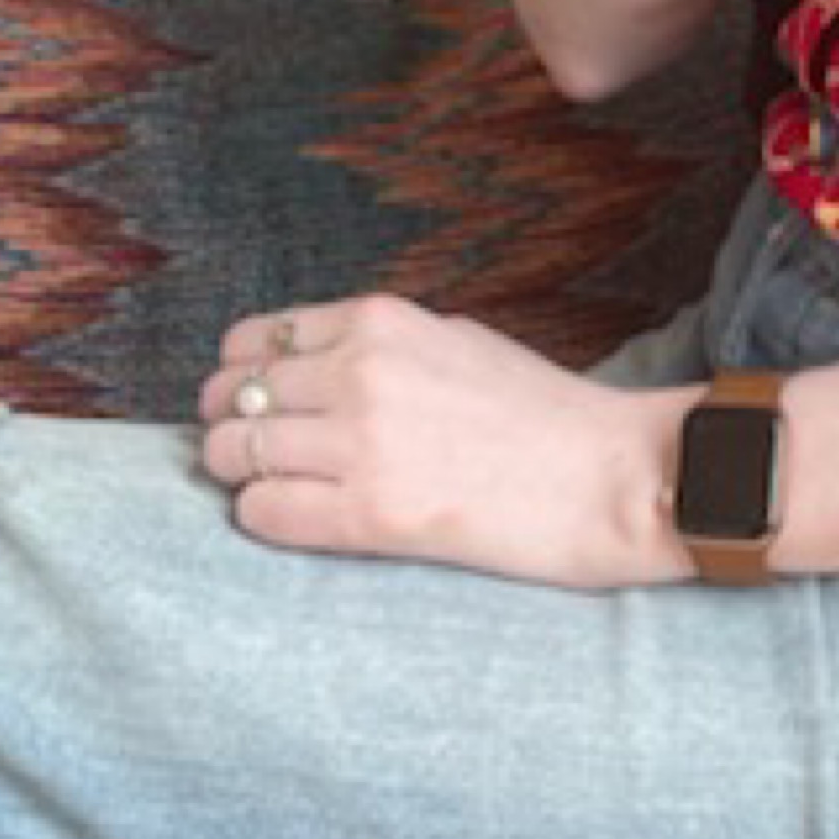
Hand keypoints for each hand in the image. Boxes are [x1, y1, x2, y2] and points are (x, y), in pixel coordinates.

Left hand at [196, 296, 683, 590]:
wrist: (609, 476)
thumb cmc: (542, 410)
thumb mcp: (456, 339)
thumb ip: (378, 345)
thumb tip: (302, 366)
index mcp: (382, 321)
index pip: (254, 340)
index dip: (243, 375)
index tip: (257, 400)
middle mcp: (361, 374)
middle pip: (229, 398)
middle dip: (230, 426)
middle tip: (256, 451)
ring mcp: (361, 446)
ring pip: (230, 456)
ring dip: (244, 475)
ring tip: (282, 486)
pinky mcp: (368, 516)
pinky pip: (261, 513)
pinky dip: (266, 516)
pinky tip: (303, 516)